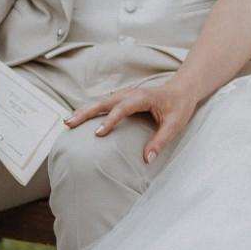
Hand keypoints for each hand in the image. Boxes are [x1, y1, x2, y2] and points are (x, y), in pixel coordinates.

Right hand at [65, 80, 199, 163]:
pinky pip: (104, 103)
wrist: (182, 89)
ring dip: (84, 110)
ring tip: (67, 122)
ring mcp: (125, 94)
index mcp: (143, 97)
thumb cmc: (179, 106)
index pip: (123, 108)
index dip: (110, 119)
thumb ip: (160, 141)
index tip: (98, 133)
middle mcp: (131, 93)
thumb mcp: (175, 125)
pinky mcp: (123, 98)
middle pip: (104, 101)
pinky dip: (90, 109)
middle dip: (86, 112)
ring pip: (101, 101)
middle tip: (69, 123)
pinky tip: (79, 118)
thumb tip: (146, 160)